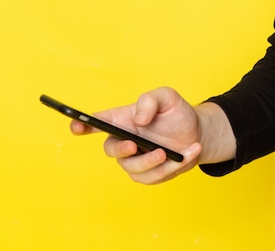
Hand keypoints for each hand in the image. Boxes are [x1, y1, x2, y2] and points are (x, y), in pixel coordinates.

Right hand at [71, 87, 204, 183]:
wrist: (197, 133)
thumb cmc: (177, 114)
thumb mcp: (167, 98)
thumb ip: (150, 100)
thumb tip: (138, 119)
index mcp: (122, 120)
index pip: (96, 123)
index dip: (81, 125)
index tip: (76, 126)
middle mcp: (124, 140)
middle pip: (110, 150)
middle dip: (121, 150)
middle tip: (135, 145)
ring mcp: (135, 159)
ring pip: (133, 169)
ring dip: (155, 163)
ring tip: (174, 153)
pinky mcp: (149, 174)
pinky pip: (154, 177)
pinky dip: (174, 167)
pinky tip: (189, 153)